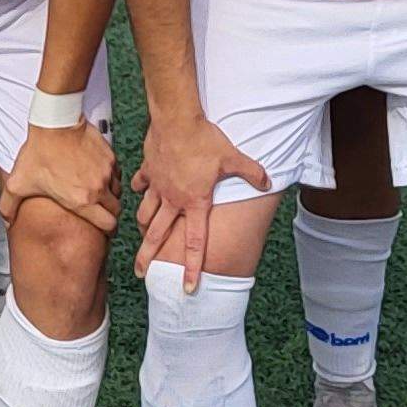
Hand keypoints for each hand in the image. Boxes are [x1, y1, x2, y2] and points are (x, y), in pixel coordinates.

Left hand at [0, 118, 119, 244]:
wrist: (55, 122)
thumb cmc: (39, 152)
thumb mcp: (19, 182)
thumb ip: (9, 206)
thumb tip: (6, 222)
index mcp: (82, 201)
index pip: (109, 225)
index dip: (107, 230)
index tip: (103, 228)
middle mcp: (98, 188)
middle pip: (116, 210)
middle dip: (110, 213)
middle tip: (100, 211)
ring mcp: (106, 171)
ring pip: (117, 190)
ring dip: (109, 194)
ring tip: (97, 192)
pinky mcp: (109, 156)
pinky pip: (115, 172)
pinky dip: (109, 176)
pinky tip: (95, 173)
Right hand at [130, 110, 265, 288]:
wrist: (176, 119)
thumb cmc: (204, 140)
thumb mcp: (232, 158)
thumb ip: (251, 173)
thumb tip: (268, 180)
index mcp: (194, 203)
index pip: (194, 243)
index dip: (193, 267)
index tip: (188, 287)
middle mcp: (173, 200)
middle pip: (157, 236)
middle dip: (147, 257)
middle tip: (140, 273)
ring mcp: (157, 186)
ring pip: (145, 212)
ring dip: (143, 226)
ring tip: (141, 235)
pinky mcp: (148, 170)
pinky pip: (140, 184)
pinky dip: (139, 189)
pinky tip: (138, 190)